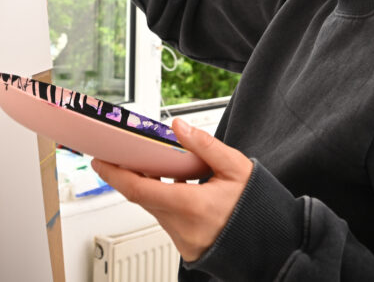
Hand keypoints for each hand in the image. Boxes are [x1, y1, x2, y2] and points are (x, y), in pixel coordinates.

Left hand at [91, 118, 252, 261]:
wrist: (273, 244)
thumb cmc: (258, 207)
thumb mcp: (237, 168)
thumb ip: (205, 145)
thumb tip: (179, 126)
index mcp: (192, 206)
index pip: (140, 190)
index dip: (115, 175)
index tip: (100, 161)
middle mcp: (182, 228)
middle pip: (143, 198)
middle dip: (130, 176)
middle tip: (122, 154)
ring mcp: (183, 241)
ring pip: (154, 209)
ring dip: (151, 188)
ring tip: (156, 165)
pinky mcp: (187, 248)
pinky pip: (166, 220)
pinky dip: (165, 201)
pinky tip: (177, 186)